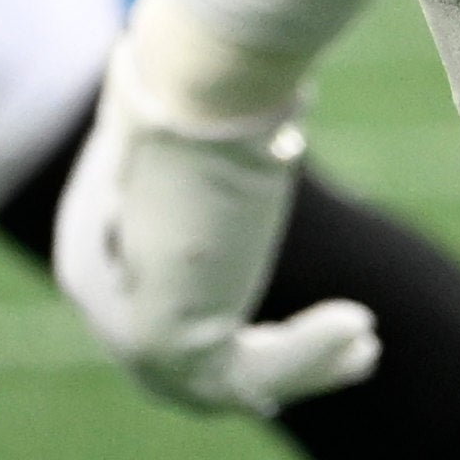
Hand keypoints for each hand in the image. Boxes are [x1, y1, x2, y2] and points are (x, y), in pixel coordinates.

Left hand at [55, 3, 379, 417]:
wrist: (198, 77)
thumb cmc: (212, 85)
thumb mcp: (220, 141)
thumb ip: (229, 174)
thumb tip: (282, 140)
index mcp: (93, 234)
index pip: (158, 307)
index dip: (236, 335)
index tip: (312, 327)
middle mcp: (93, 287)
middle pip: (184, 363)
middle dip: (272, 368)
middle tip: (350, 346)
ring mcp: (118, 324)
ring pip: (219, 381)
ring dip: (301, 369)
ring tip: (367, 345)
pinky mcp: (159, 341)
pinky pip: (245, 376)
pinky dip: (307, 361)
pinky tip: (360, 328)